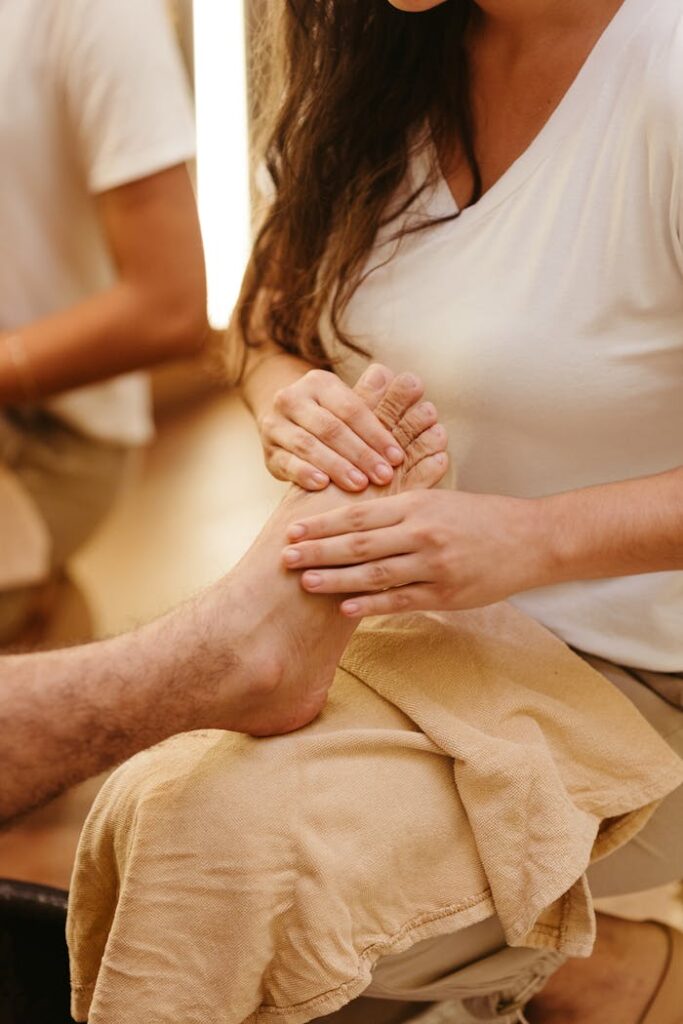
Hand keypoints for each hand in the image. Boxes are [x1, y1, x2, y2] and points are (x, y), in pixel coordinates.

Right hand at [257, 365, 407, 491]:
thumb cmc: (332, 420)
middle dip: (360, 453)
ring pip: (307, 445)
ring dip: (336, 466)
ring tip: (359, 484)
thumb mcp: (351, 407)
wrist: (285, 426)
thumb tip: (415, 383)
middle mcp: (292, 399)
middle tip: (383, 476)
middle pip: (330, 427)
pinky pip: (286, 462)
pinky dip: (305, 473)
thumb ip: (380, 402)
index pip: (352, 408)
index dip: (376, 434)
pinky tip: (323, 485)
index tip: (398, 457)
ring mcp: (275, 425)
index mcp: (318, 382)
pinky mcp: (267, 452)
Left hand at [281, 489, 549, 616]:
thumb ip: (399, 507)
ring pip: (375, 574)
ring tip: (306, 583)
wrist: (531, 538)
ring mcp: (433, 566)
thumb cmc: (480, 517)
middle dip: (318, 551)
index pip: (358, 515)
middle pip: (358, 544)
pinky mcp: (446, 594)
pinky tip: (345, 608)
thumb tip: (353, 514)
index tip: (292, 528)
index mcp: (416, 505)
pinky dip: (370, 605)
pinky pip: (401, 600)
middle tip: (285, 556)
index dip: (322, 523)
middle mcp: (421, 533)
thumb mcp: (438, 499)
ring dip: (336, 579)